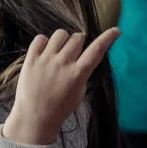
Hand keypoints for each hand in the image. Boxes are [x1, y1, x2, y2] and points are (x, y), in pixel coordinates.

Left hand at [4, 28, 119, 145]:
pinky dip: (44, 42)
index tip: (116, 31)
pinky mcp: (31, 60)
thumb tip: (84, 57)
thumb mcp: (80, 92)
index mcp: (78, 73)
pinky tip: (45, 51)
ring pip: (60, 34)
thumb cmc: (60, 107)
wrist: (34, 117)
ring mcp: (45, 60)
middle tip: (74, 52)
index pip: (97, 50)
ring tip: (59, 50)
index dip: (108, 38)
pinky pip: (40, 38)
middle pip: (77, 37)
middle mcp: (62, 63)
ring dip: (63, 39)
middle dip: (79, 42)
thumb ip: (83, 72)